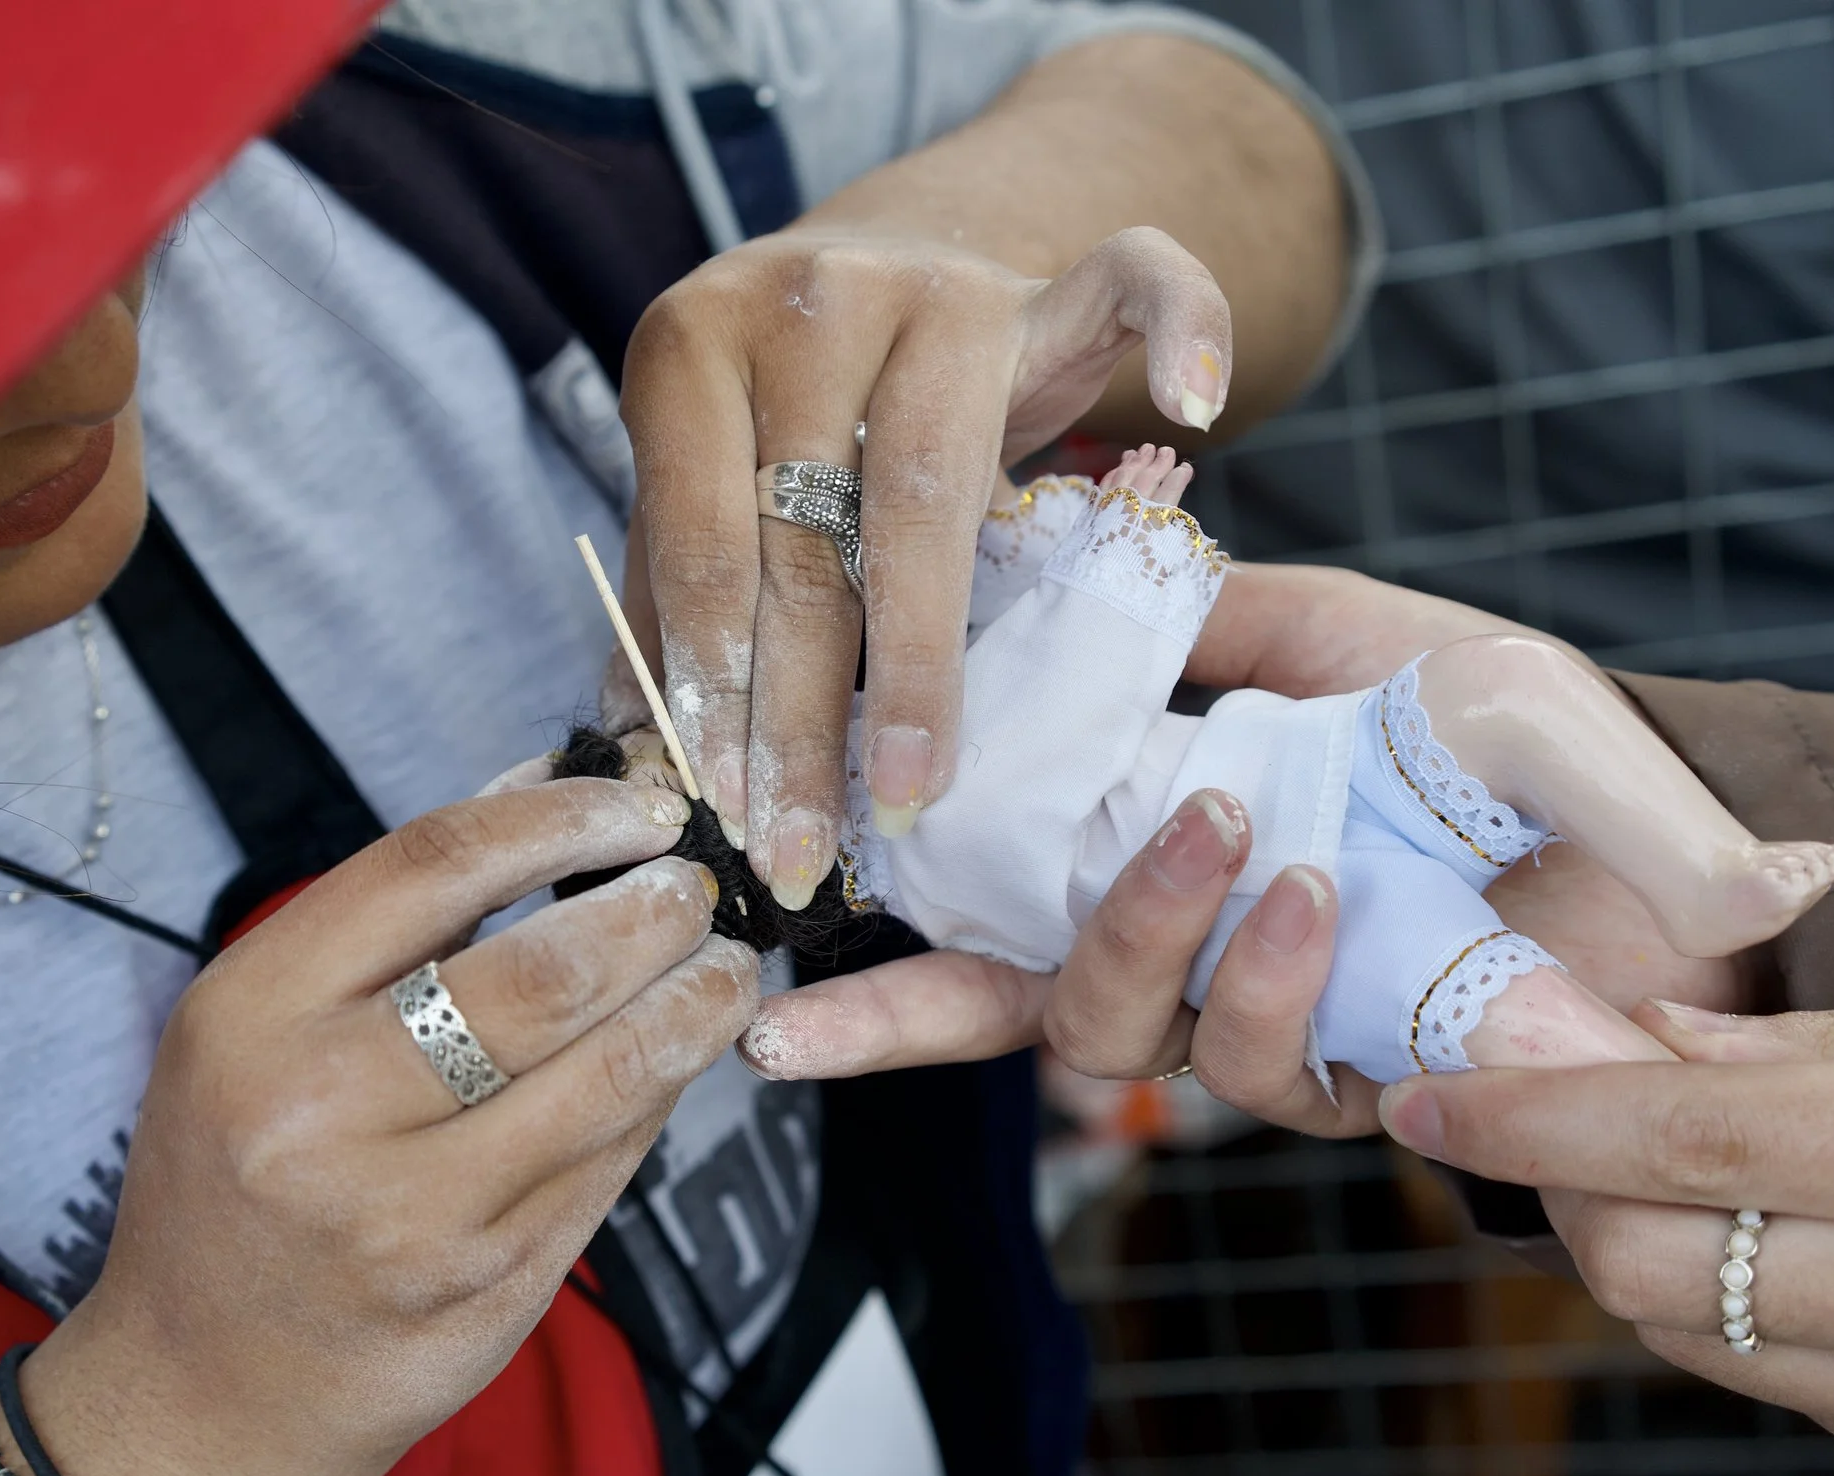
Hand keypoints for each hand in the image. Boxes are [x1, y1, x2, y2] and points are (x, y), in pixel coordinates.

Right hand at [0, 777, 756, 1475]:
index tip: (637, 803)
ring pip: (610, 1075)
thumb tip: (544, 789)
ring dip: (694, 1004)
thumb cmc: (235, 1175)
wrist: (199, 1390)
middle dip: (653, 912)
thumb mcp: (255, 1026)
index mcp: (254, 1013)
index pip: (435, 865)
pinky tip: (683, 1053)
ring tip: (727, 965)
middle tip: (698, 885)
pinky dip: (662, 1092)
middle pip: (545, 972)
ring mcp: (417, 1215)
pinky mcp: (491, 1288)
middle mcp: (326, 1113)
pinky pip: (613, 1161)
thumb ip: (388, 916)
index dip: (562, 816)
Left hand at [622, 226, 1230, 906]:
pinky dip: (1182, 333)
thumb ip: (679, 594)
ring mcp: (937, 287)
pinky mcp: (1049, 287)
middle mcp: (810, 298)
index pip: (705, 547)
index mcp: (692, 345)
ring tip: (913, 789)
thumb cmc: (781, 409)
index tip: (730, 813)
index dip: (718, 691)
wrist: (876, 267)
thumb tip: (637, 745)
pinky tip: (1196, 411)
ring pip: (934, 494)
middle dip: (804, 720)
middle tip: (803, 850)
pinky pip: (1139, 284)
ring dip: (921, 668)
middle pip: (811, 544)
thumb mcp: (709, 485)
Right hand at [738, 565, 1743, 1114]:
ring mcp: (1256, 1027)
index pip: (983, 931)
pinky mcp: (1352, 1079)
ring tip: (1234, 833)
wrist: (1669, 814)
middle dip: (961, 978)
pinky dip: (1266, 972)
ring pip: (1118, 1030)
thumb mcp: (1339, 633)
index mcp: (1149, 857)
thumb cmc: (1500, 727)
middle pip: (1014, 1011)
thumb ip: (1204, 624)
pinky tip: (1311, 892)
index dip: (873, 989)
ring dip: (1149, 929)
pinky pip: (1257, 1059)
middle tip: (1054, 843)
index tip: (761, 1008)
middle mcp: (1180, 958)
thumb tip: (1072, 577)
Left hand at [1377, 998, 1833, 1475]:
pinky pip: (1804, 1396)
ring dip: (1640, 1251)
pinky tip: (1772, 1241)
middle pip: (1657, 1268)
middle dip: (1562, 1188)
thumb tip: (1650, 1042)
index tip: (1427, 1086)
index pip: (1689, 1137)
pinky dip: (1746, 1314)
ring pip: (1712, 1344)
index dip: (1532, 1112)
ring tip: (1636, 1160)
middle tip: (1534, 1108)